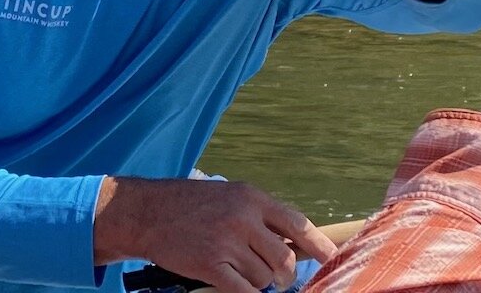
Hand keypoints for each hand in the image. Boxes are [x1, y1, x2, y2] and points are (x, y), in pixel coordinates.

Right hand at [93, 176, 336, 292]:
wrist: (149, 212)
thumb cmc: (192, 205)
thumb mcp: (232, 197)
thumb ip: (260, 216)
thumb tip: (293, 243)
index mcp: (253, 198)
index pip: (297, 224)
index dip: (318, 245)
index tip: (332, 258)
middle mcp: (244, 219)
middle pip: (284, 258)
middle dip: (285, 275)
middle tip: (278, 279)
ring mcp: (227, 242)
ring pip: (264, 278)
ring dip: (259, 284)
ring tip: (244, 274)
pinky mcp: (210, 265)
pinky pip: (243, 291)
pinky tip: (242, 290)